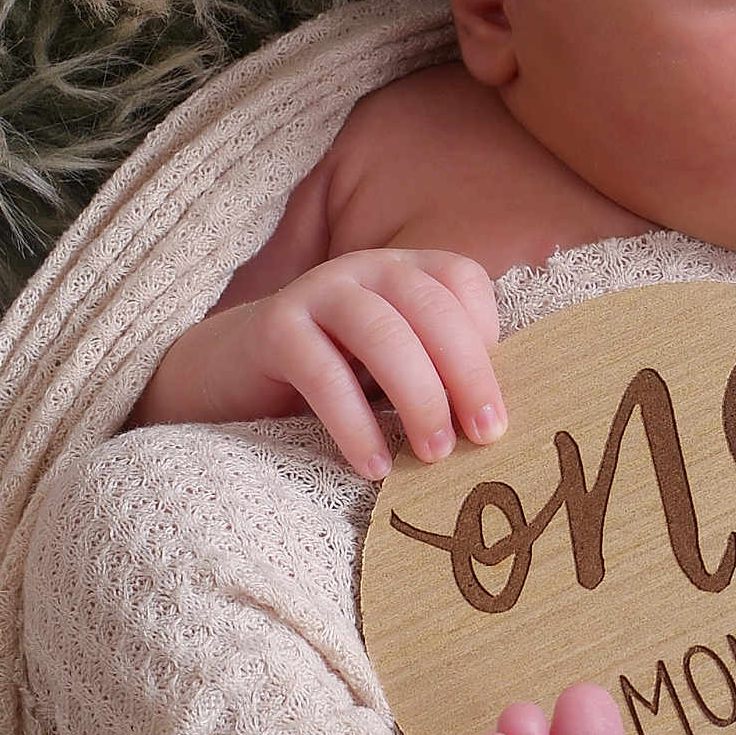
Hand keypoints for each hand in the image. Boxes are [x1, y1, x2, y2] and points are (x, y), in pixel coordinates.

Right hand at [133, 249, 504, 480]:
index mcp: (408, 269)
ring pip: (382, 332)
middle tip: (485, 439)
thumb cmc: (339, 379)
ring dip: (418, 397)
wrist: (231, 378)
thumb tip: (504, 424)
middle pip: (431, 306)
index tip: (497, 409)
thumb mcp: (400, 370)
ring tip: (434, 455)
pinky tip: (374, 466)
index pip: (464, 281)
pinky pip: (322, 372)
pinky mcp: (273, 327)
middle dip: (466, 374)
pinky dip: (354, 424)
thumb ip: (446, 375)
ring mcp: (318, 291)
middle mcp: (367, 268)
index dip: (486, 341)